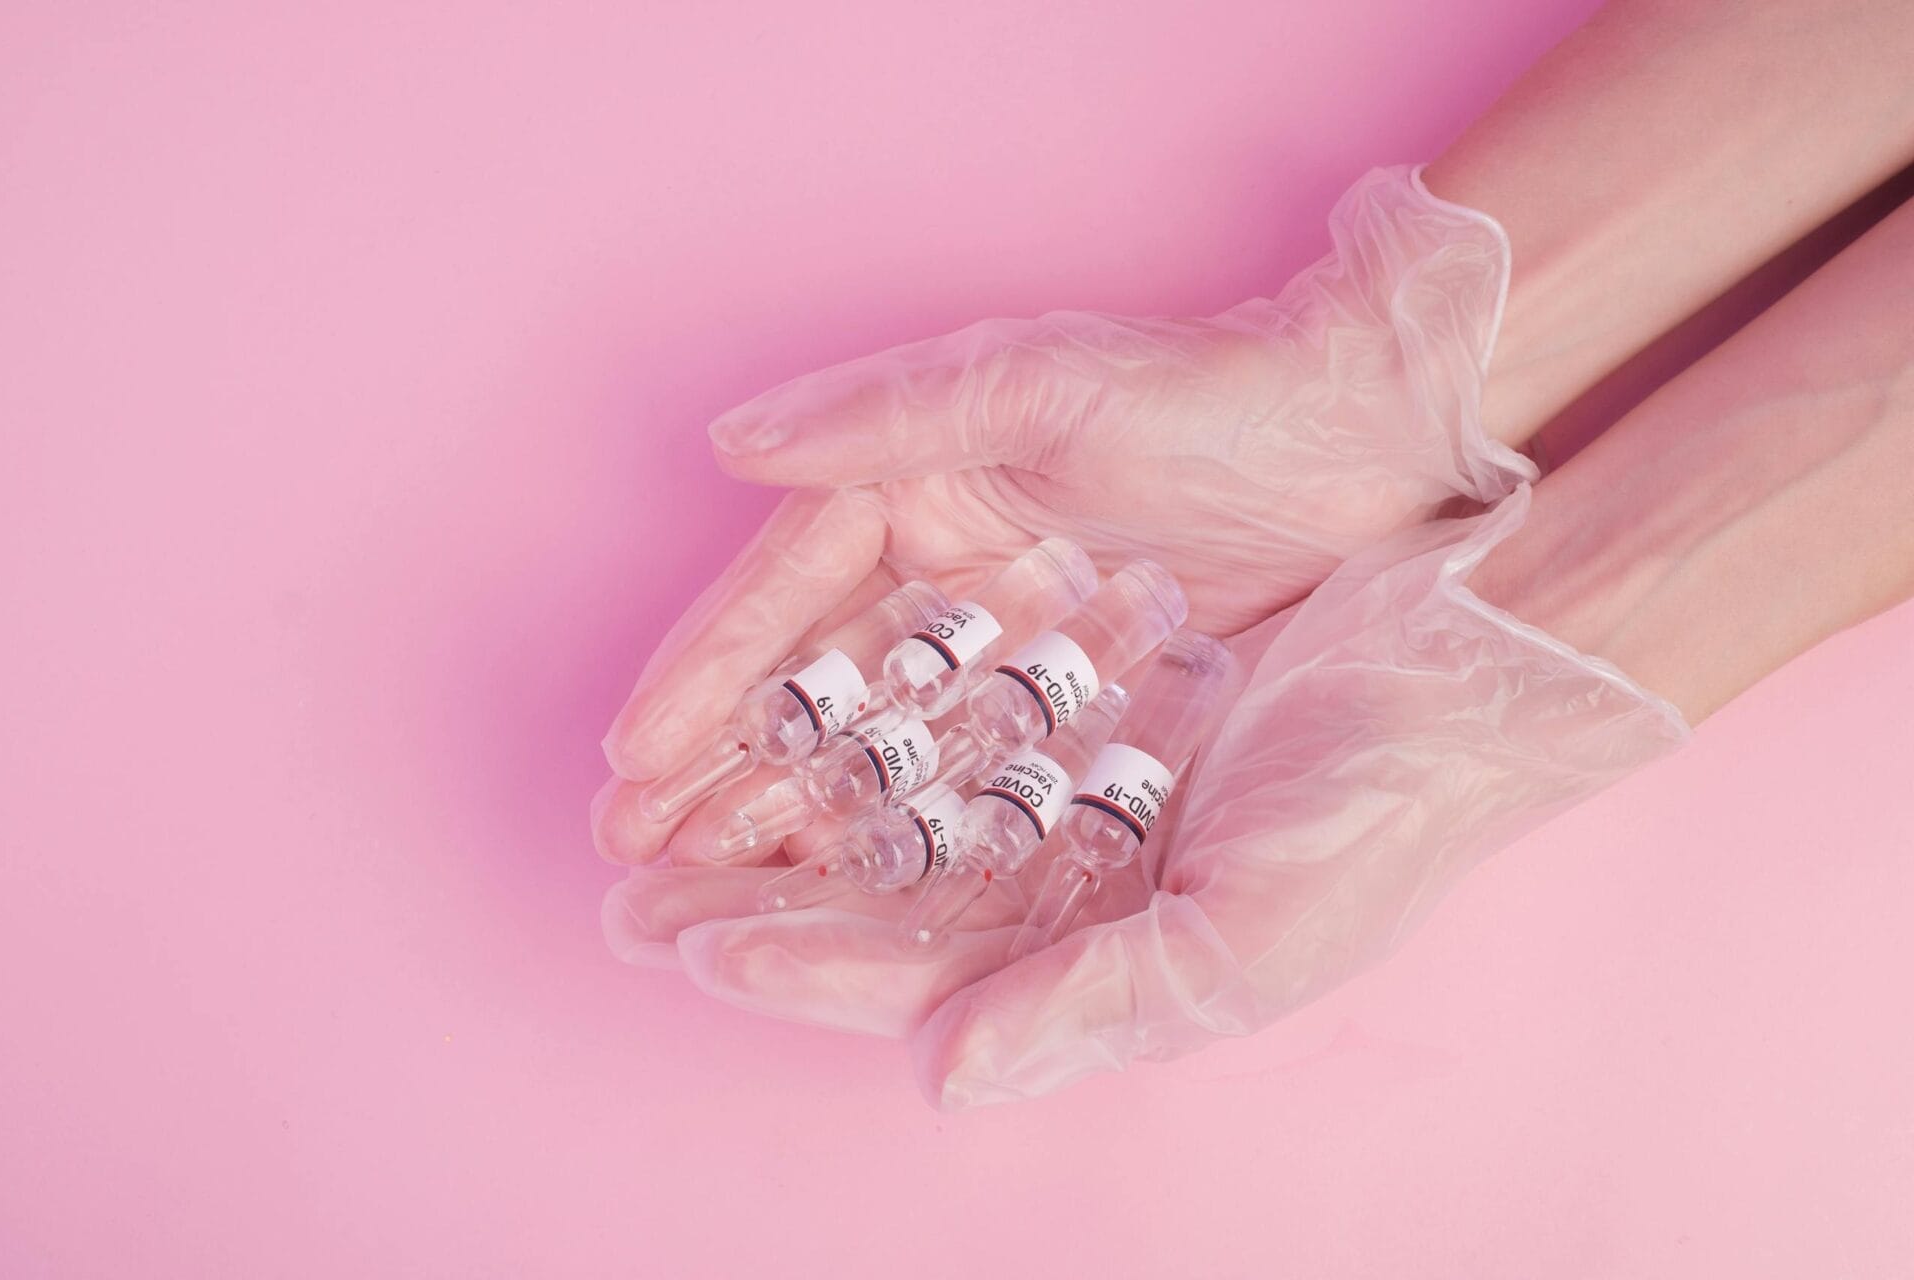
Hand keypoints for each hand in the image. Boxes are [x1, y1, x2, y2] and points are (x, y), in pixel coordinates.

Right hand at [596, 166, 1533, 865]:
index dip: (705, 679)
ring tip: (709, 907)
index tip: (630, 760)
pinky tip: (856, 904)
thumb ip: (885, 411)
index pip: (789, 604)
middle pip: (820, 704)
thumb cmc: (1210, 391)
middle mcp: (953, 595)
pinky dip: (924, 848)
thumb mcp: (1042, 382)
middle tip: (636, 868)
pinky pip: (989, 798)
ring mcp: (1018, 671)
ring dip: (800, 835)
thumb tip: (729, 440)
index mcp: (919, 505)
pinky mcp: (1089, 730)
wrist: (1375, 443)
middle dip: (724, 783)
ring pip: (890, 765)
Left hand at [613, 490, 1687, 1103]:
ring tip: (661, 798)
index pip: (922, 972)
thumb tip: (941, 1077)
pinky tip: (774, 698)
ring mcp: (1063, 757)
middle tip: (624, 891)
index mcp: (1103, 951)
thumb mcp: (1251, 932)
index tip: (692, 945)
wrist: (1474, 645)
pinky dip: (854, 687)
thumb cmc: (1382, 804)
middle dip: (752, 889)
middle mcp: (1068, 864)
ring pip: (886, 784)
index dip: (805, 961)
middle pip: (876, 885)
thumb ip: (1089, 1004)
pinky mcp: (1067, 654)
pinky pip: (934, 678)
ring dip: (780, 791)